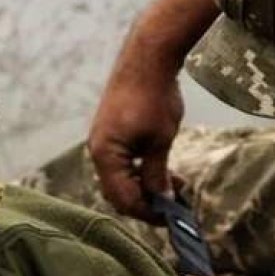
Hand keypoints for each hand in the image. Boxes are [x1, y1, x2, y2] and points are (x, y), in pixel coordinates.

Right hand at [88, 0, 215, 220]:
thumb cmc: (154, 97)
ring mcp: (103, 141)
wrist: (147, 58)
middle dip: (147, 201)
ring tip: (176, 184)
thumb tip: (161, 199)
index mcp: (105, 155)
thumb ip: (157, 173)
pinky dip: (140, 171)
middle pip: (118, 192)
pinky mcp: (111, 132)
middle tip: (176, 203)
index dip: (149, 212)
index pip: (123, 199)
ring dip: (146, 186)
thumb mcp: (160, 141)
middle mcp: (98, 150)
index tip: (174, 217)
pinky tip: (162, 168)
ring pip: (121, 178)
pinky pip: (122, 163)